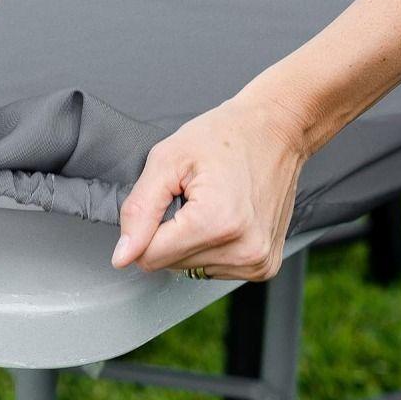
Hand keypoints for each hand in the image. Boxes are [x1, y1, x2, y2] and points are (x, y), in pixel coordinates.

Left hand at [110, 91, 308, 280]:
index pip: (149, 256)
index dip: (146, 228)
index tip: (167, 200)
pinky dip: (211, 246)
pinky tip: (225, 218)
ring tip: (212, 205)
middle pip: (170, 265)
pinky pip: (214, 269)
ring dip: (191, 240)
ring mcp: (257, 261)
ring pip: (190, 269)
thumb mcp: (167, 160)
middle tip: (193, 198)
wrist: (278, 129)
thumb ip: (138, 211)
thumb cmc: (226, 136)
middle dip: (170, 233)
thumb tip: (122, 256)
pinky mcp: (264, 266)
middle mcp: (242, 250)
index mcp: (216, 223)